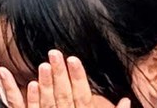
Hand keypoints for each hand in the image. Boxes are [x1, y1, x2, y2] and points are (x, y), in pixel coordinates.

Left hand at [11, 51, 130, 107]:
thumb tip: (127, 101)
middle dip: (60, 75)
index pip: (83, 97)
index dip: (78, 78)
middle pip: (64, 96)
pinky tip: (29, 84)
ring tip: (42, 65)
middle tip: (54, 53)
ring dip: (45, 84)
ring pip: (47, 103)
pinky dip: (29, 99)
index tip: (73, 59)